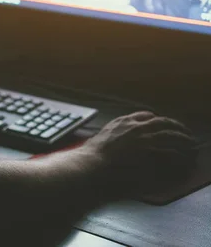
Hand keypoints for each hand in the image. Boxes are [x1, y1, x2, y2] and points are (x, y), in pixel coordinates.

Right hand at [83, 111, 197, 191]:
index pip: (147, 116)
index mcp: (124, 122)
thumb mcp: (100, 138)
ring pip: (174, 138)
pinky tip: (186, 162)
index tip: (162, 126)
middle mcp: (139, 128)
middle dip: (178, 128)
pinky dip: (183, 158)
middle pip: (165, 124)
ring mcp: (148, 142)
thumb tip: (118, 137)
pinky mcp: (155, 157)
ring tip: (191, 148)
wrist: (93, 167)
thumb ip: (113, 134)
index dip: (157, 121)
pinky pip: (175, 156)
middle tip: (186, 135)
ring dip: (185, 143)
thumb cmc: (91, 157)